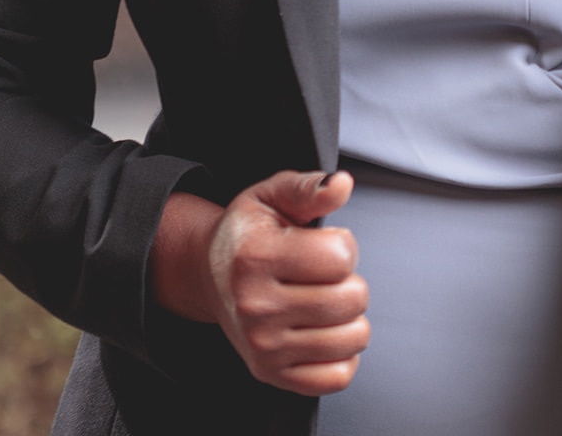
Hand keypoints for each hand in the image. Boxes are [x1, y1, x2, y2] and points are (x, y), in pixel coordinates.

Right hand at [151, 169, 368, 394]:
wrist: (209, 272)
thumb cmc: (249, 232)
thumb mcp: (273, 195)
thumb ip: (310, 187)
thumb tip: (342, 184)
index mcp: (257, 256)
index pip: (341, 256)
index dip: (344, 244)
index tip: (325, 244)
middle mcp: (256, 306)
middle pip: (352, 299)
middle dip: (351, 280)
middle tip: (324, 274)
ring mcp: (262, 347)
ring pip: (352, 339)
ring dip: (351, 317)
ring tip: (325, 300)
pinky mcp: (270, 374)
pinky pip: (337, 377)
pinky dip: (343, 354)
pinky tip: (324, 330)